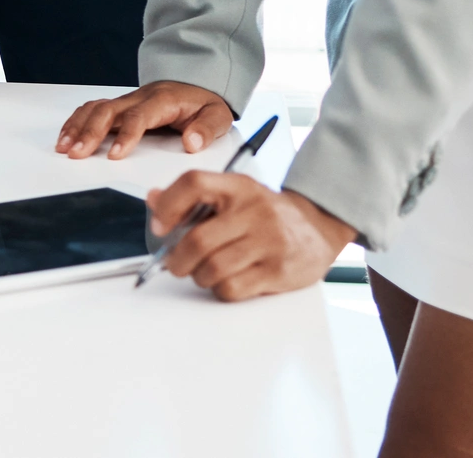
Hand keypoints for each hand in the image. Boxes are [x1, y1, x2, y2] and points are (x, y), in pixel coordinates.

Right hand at [57, 81, 234, 159]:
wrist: (197, 83)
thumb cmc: (204, 104)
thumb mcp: (218, 115)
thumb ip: (207, 129)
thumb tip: (192, 143)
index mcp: (161, 101)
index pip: (138, 116)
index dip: (126, 135)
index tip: (115, 155)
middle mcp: (138, 98)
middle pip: (107, 111)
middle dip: (89, 132)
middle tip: (77, 154)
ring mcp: (126, 100)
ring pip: (95, 108)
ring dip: (77, 127)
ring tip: (65, 147)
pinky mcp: (118, 105)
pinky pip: (91, 108)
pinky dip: (76, 121)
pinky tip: (66, 136)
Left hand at [146, 173, 356, 299]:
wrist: (319, 226)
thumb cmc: (266, 212)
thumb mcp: (233, 193)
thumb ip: (192, 196)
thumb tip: (153, 200)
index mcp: (237, 186)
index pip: (194, 183)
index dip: (169, 205)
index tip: (159, 226)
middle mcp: (253, 211)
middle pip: (198, 239)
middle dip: (177, 259)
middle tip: (174, 264)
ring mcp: (268, 242)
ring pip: (213, 268)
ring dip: (198, 276)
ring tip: (201, 272)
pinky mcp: (278, 271)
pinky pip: (233, 288)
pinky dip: (220, 290)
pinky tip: (225, 281)